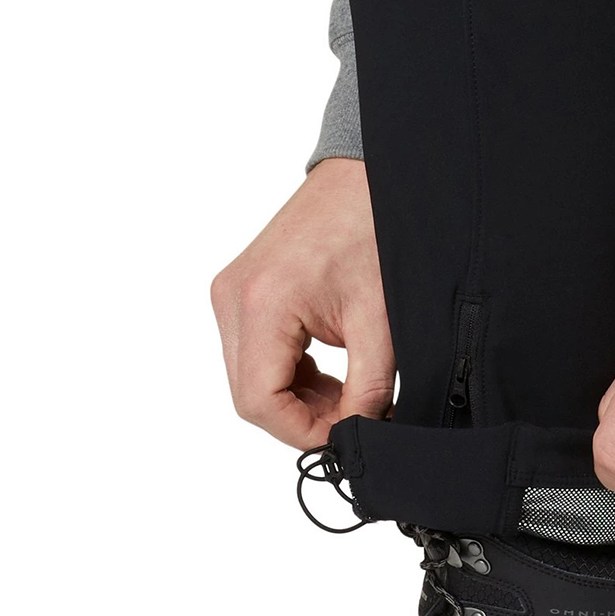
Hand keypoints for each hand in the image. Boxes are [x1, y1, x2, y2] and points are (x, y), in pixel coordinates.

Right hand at [210, 158, 393, 448]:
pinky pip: (257, 355)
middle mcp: (233, 299)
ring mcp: (232, 294)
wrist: (366, 177)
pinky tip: (332, 372)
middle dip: (301, 418)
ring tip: (349, 393)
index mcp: (262, 304)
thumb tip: (360, 434)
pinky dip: (291, 375)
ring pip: (251, 379)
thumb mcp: (382, 323)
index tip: (346, 438)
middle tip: (354, 418)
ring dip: (297, 399)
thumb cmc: (374, 232)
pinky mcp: (244, 292)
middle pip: (249, 395)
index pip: (259, 403)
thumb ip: (369, 389)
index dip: (302, 433)